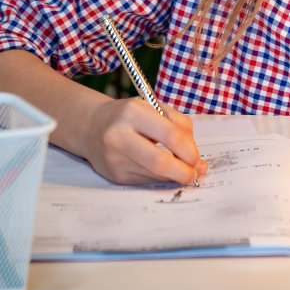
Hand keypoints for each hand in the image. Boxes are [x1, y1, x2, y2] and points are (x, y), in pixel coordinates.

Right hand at [79, 97, 208, 185]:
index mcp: (133, 112)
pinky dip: (159, 178)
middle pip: (159, 162)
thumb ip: (180, 127)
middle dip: (183, 172)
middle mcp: (119, 135)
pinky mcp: (114, 175)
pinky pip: (145, 181)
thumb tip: (198, 162)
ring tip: (182, 170)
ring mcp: (114, 158)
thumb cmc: (129, 116)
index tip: (197, 159)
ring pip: (154, 175)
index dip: (189, 151)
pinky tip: (161, 170)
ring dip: (173, 176)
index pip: (170, 136)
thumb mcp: (153, 108)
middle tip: (195, 174)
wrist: (92, 126)